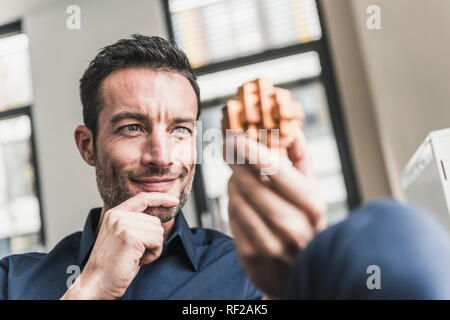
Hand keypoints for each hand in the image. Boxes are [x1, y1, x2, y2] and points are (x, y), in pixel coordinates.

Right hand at [61, 192, 178, 299]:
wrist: (97, 283)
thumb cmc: (112, 265)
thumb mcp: (123, 238)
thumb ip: (136, 225)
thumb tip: (157, 221)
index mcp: (114, 214)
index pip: (142, 198)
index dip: (160, 198)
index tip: (174, 200)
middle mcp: (118, 216)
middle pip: (155, 221)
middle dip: (152, 240)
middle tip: (136, 253)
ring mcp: (123, 224)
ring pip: (158, 231)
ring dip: (153, 248)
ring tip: (135, 257)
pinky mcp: (131, 236)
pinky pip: (158, 241)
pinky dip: (153, 254)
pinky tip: (138, 260)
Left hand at [226, 131, 326, 298]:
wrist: (297, 275)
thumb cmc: (304, 224)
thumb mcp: (311, 193)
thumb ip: (301, 160)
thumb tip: (292, 127)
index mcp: (312, 208)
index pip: (276, 171)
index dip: (251, 149)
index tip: (236, 134)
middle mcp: (293, 228)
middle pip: (250, 184)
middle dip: (236, 162)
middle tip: (228, 146)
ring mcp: (271, 246)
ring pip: (237, 200)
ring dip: (233, 183)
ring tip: (240, 178)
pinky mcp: (250, 258)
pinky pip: (231, 218)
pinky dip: (232, 203)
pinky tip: (241, 201)